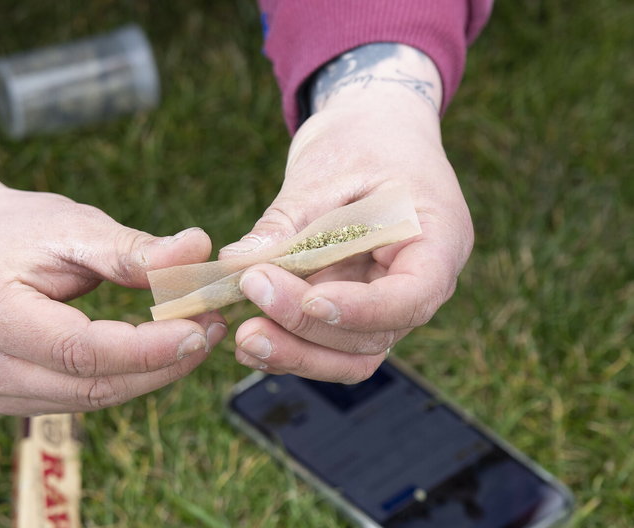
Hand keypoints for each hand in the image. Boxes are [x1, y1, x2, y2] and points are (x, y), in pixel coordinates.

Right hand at [0, 146, 225, 414]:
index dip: (146, 347)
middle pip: (88, 385)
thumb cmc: (18, 229)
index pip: (78, 349)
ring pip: (89, 400)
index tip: (202, 328)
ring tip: (194, 335)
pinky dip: (123, 378)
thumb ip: (132, 249)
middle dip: (160, 364)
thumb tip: (198, 252)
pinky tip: (154, 351)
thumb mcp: (73, 225)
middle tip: (212, 329)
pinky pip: (78, 400)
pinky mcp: (3, 400)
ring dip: (149, 375)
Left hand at [220, 44, 472, 382]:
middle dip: (308, 328)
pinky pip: (326, 345)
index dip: (362, 310)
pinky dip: (288, 348)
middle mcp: (419, 284)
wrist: (372, 130)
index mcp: (437, 240)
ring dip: (296, 353)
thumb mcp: (326, 170)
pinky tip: (249, 342)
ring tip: (245, 337)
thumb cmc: (362, 140)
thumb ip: (288, 220)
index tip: (311, 300)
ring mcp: (385, 303)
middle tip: (252, 292)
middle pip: (373, 336)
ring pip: (350, 355)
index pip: (413, 297)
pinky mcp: (350, 308)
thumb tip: (237, 262)